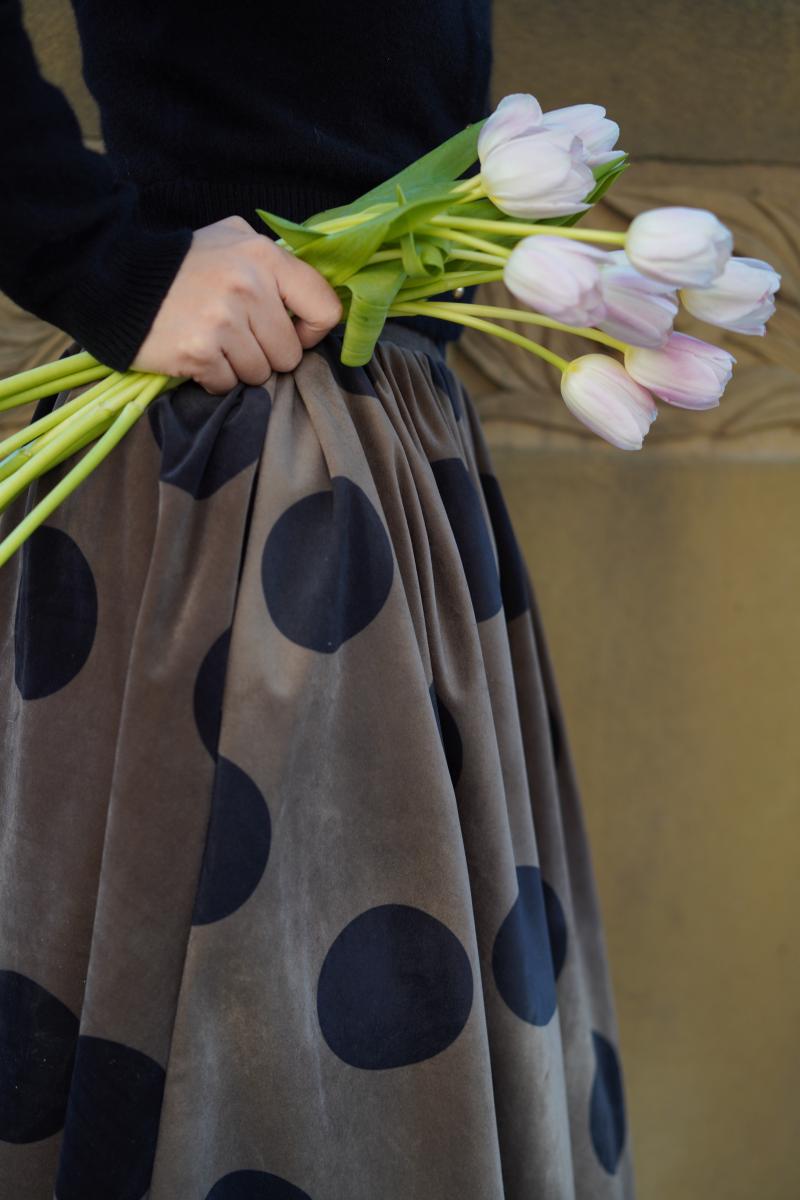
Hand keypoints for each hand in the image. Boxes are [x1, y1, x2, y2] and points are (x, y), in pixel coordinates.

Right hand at [130, 215, 342, 393]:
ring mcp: (223, 321)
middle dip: (267, 354)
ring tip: (213, 342)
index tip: (292, 332)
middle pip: (290, 354)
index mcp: (263, 256)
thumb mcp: (230, 239)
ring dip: (239, 367)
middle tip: (236, 337)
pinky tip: (195, 355)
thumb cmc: (181, 264)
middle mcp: (248, 287)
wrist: (114, 278)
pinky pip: (228, 385)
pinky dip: (213, 378)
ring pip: (261, 374)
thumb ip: (272, 261)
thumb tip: (307, 297)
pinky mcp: (200, 352)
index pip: (325, 309)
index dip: (312, 331)